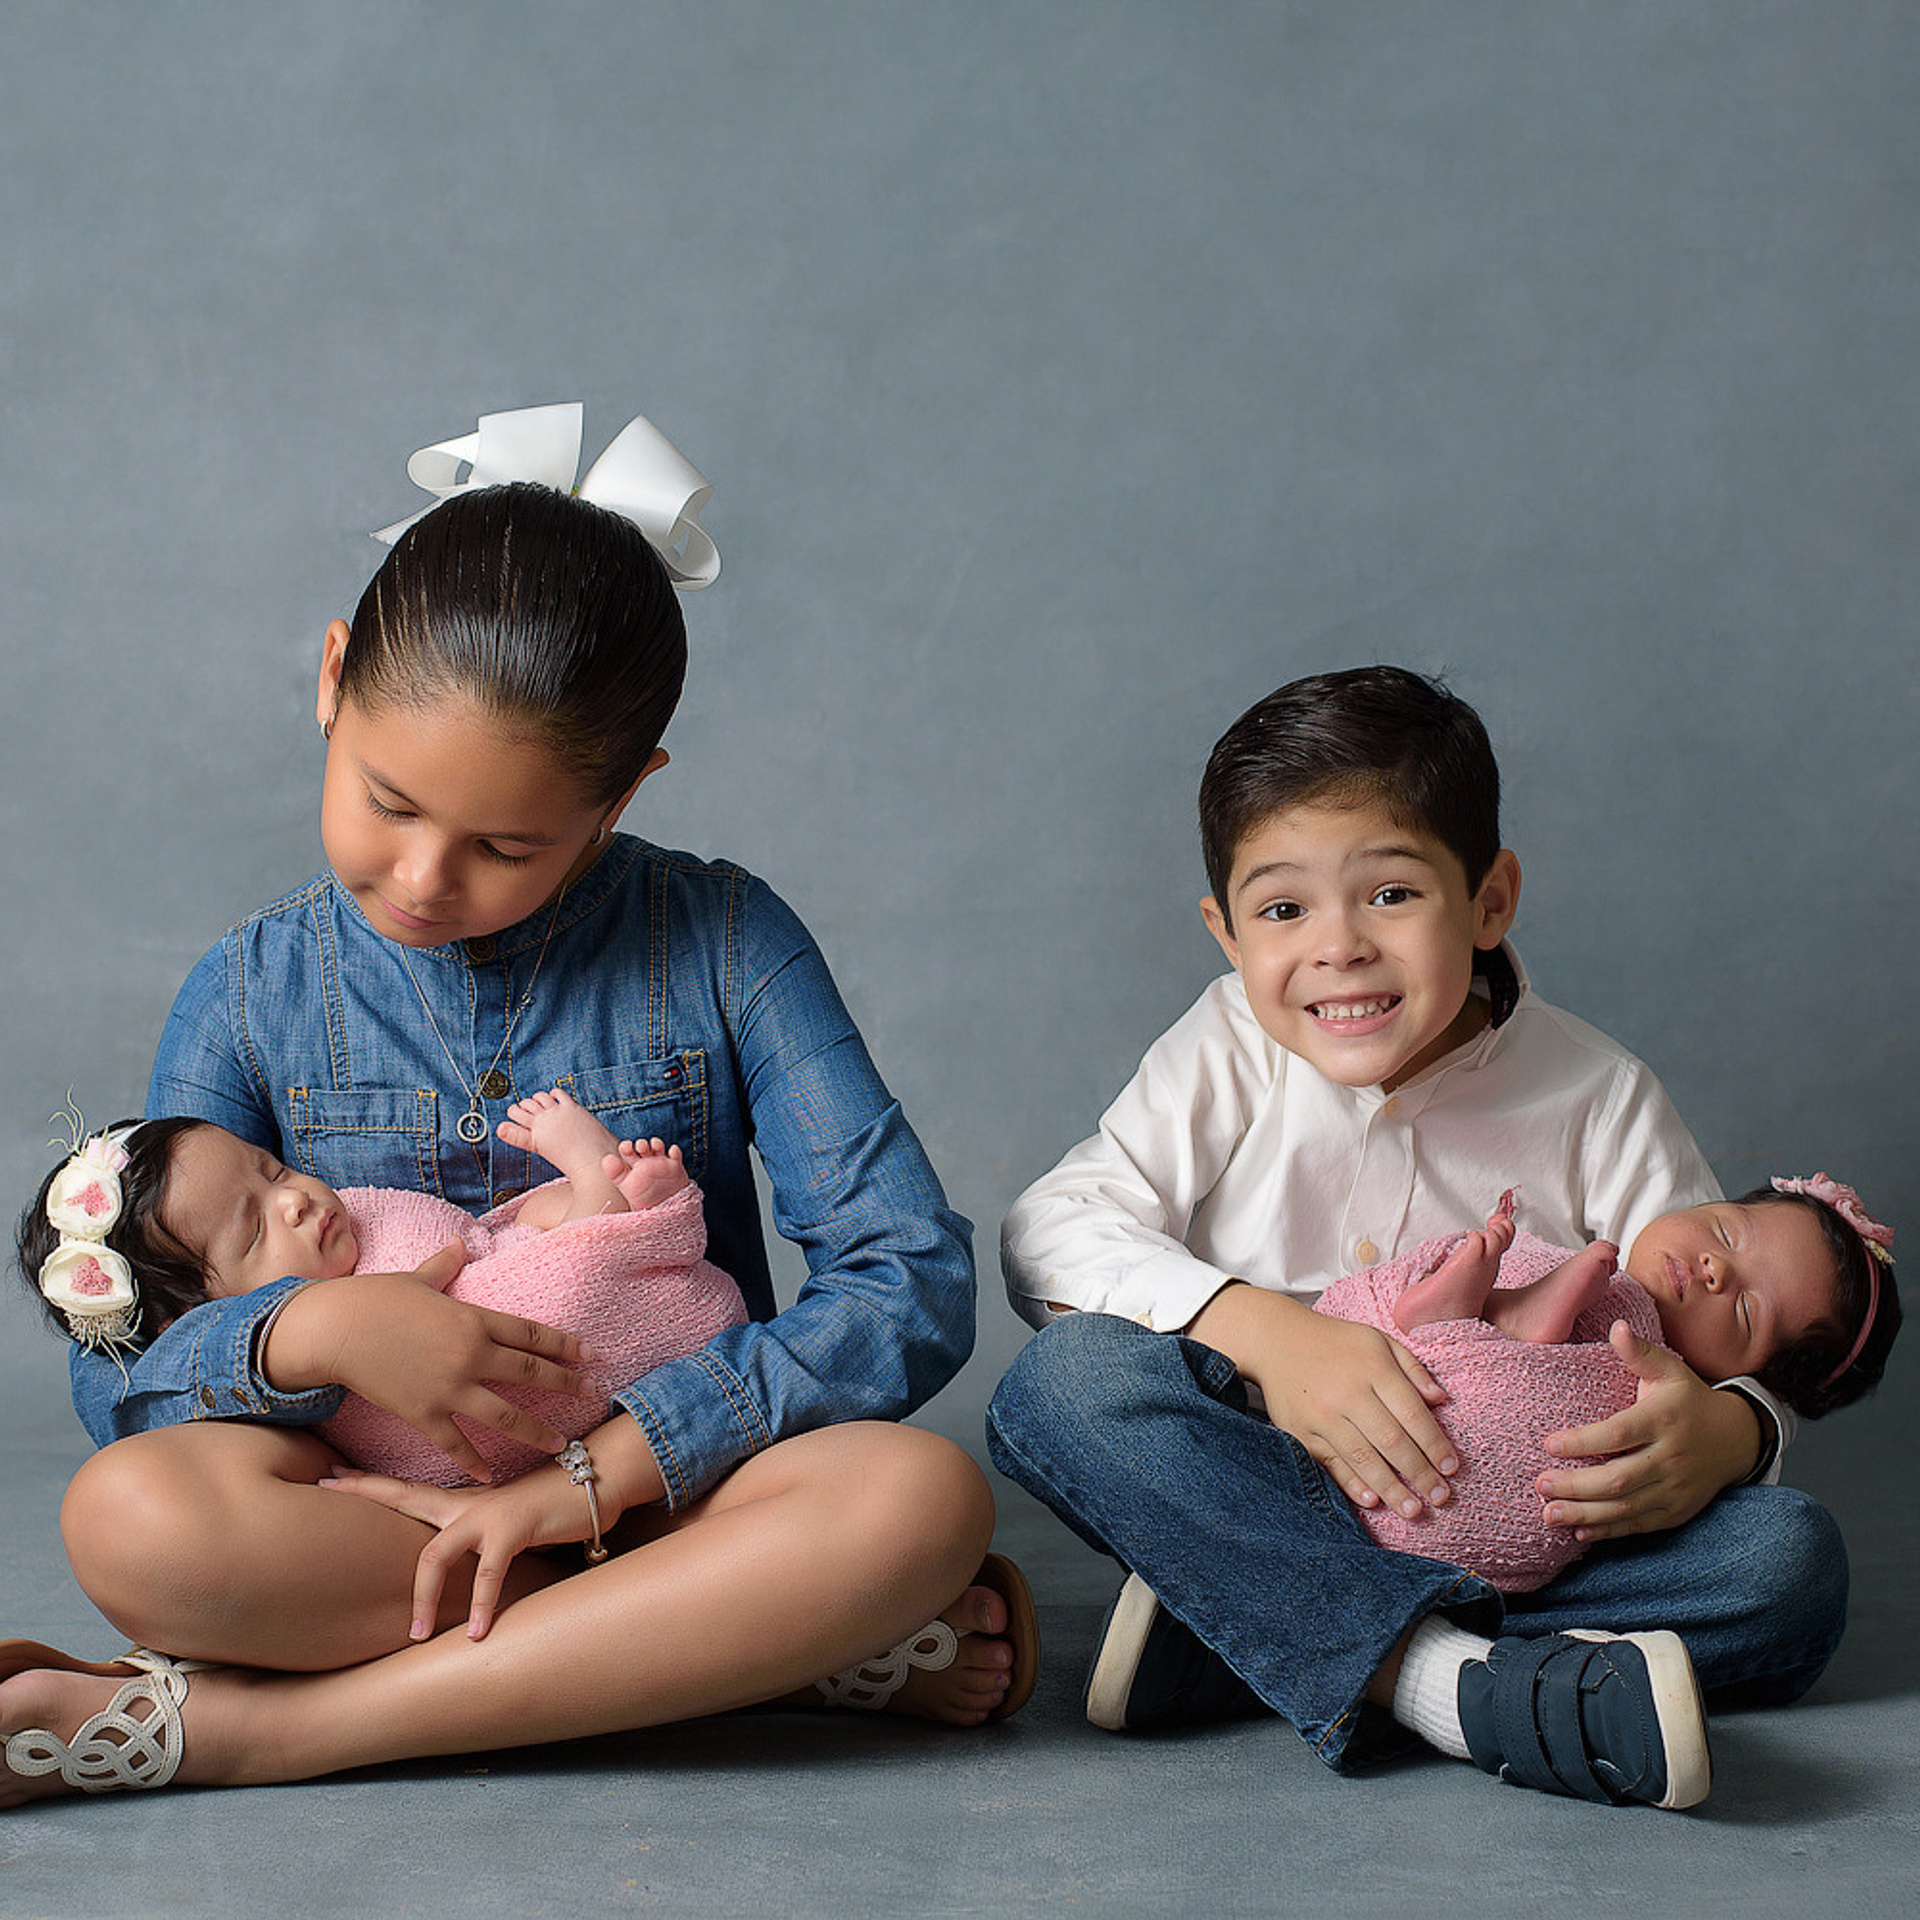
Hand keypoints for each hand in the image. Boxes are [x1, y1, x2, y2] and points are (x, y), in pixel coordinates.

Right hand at [263, 1245, 593, 1481]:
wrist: (332, 1330)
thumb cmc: (373, 1298)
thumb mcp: (416, 1277)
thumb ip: (445, 1265)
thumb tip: (461, 1242)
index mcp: (473, 1319)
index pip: (530, 1333)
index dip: (564, 1345)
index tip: (591, 1354)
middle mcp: (469, 1354)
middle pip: (530, 1372)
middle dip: (566, 1383)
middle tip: (594, 1392)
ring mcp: (447, 1387)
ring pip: (504, 1415)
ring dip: (536, 1431)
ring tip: (562, 1443)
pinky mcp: (422, 1413)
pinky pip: (455, 1443)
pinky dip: (474, 1461)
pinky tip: (490, 1475)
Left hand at [319, 1462, 592, 1641]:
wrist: (595, 1481)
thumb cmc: (552, 1505)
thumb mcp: (505, 1522)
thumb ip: (478, 1538)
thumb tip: (458, 1563)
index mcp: (462, 1502)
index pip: (405, 1490)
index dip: (368, 1485)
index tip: (331, 1478)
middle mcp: (466, 1504)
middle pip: (405, 1499)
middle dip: (367, 1494)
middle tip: (328, 1489)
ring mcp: (487, 1515)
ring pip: (436, 1554)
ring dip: (424, 1598)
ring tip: (417, 1635)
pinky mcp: (513, 1529)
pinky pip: (489, 1573)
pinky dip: (483, 1603)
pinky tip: (480, 1633)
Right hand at [1191, 1284, 1456, 1516]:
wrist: (1275, 1339)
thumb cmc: (1336, 1342)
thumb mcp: (1378, 1341)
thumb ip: (1412, 1368)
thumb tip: (1442, 1400)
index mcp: (1372, 1367)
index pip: (1412, 1414)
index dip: (1435, 1445)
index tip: (1452, 1468)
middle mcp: (1347, 1392)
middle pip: (1391, 1441)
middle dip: (1419, 1474)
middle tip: (1441, 1497)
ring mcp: (1320, 1415)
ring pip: (1363, 1458)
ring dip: (1391, 1488)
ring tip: (1413, 1510)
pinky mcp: (1299, 1431)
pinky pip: (1329, 1463)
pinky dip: (1351, 1484)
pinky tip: (1372, 1501)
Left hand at [1536, 1321, 1764, 1540]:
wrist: (1737, 1438)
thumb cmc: (1689, 1400)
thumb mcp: (1670, 1370)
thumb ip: (1640, 1353)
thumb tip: (1616, 1327)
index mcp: (1663, 1420)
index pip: (1618, 1434)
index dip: (1583, 1442)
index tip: (1548, 1444)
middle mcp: (1671, 1457)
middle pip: (1620, 1478)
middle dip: (1577, 1486)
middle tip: (1540, 1485)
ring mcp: (1676, 1488)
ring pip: (1627, 1507)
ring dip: (1586, 1514)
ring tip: (1549, 1513)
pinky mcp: (1677, 1510)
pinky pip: (1641, 1525)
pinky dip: (1610, 1531)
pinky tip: (1580, 1532)